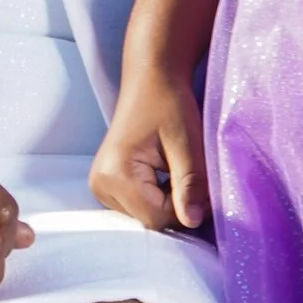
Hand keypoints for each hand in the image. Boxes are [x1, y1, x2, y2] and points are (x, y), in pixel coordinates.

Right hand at [92, 56, 209, 232]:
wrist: (152, 79)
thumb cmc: (169, 103)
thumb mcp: (186, 144)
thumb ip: (189, 185)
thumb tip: (193, 222)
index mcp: (114, 174)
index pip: (156, 217)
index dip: (185, 207)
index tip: (202, 184)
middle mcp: (100, 185)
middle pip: (149, 218)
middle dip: (177, 203)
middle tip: (191, 172)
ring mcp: (101, 187)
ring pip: (145, 214)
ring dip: (168, 200)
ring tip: (176, 168)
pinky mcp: (108, 185)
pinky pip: (140, 205)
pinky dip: (158, 195)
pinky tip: (165, 171)